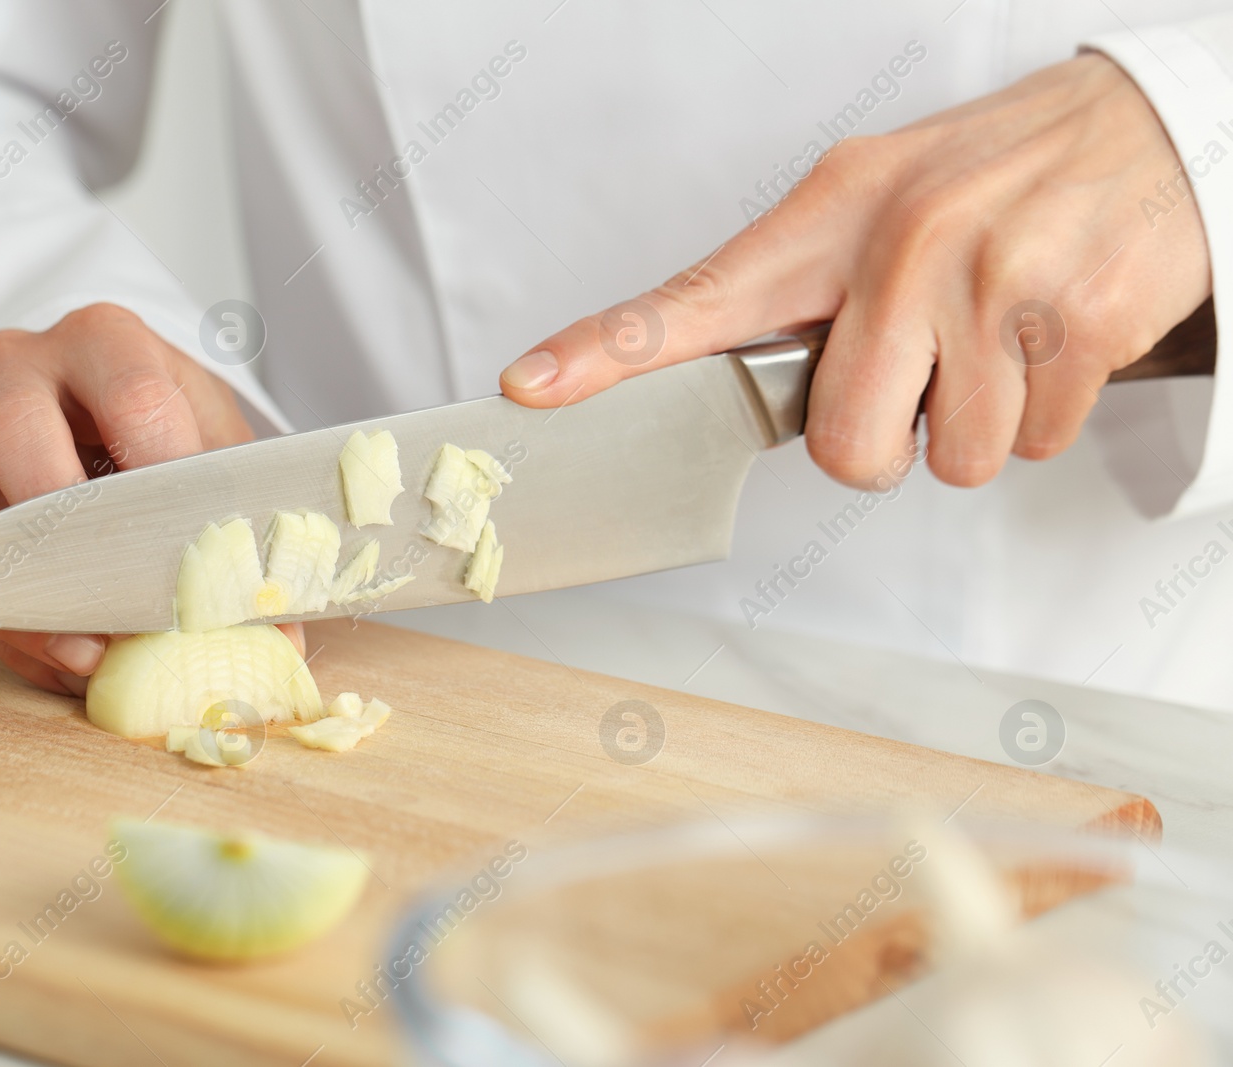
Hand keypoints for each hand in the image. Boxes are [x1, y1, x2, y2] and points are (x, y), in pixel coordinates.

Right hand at [0, 302, 263, 695]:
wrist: (97, 404)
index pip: (134, 399)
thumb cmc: (163, 426)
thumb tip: (279, 635)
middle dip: (72, 533)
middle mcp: (19, 364)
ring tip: (92, 653)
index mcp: (107, 340)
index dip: (166, 482)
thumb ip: (243, 526)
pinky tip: (58, 653)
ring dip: (25, 594)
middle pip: (20, 431)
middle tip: (128, 608)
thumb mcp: (215, 449)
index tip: (197, 555)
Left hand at [501, 53, 1210, 487]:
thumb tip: (748, 389)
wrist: (1149, 132)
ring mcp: (991, 287)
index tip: (531, 386)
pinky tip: (1051, 341)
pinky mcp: (1075, 327)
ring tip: (1000, 340)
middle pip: (846, 447)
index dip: (602, 354)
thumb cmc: (996, 181)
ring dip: (978, 425)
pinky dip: (1045, 414)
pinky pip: (1033, 445)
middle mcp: (902, 247)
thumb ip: (808, 290)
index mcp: (832, 217)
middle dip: (886, 442)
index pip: (695, 300)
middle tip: (923, 377)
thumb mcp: (881, 201)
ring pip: (950, 461)